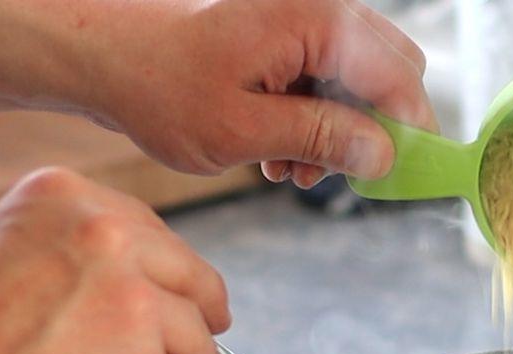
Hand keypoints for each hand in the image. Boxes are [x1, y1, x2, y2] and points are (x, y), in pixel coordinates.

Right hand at [0, 168, 230, 353]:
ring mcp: (133, 300)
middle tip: (213, 331)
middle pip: (193, 277)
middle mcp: (107, 238)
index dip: (175, 268)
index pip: (153, 232)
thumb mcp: (10, 249)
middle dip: (206, 310)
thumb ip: (81, 252)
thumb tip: (146, 275)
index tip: (192, 288)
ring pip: (189, 334)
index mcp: (68, 199)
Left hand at [84, 0, 437, 188]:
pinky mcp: (290, 39)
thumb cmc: (159, 86)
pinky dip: (317, 121)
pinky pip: (331, 81)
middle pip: (394, 71)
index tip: (401, 177)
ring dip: (342, 133)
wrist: (102, 56)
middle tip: (338, 173)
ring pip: (363, 81)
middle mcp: (319, 12)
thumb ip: (321, 138)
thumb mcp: (243, 130)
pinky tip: (280, 154)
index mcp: (315, 22)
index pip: (399, 77)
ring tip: (296, 171)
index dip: (410, 132)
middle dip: (375, 130)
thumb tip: (384, 154)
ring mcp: (305, 23)